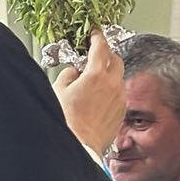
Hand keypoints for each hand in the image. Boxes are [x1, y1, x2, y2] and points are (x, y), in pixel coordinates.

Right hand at [54, 27, 123, 155]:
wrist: (78, 146)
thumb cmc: (66, 121)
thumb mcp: (58, 89)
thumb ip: (69, 74)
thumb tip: (74, 72)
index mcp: (96, 74)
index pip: (101, 46)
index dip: (97, 37)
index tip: (95, 34)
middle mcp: (112, 85)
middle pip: (115, 60)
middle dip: (106, 55)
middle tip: (95, 56)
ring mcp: (119, 99)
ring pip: (118, 78)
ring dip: (109, 75)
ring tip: (94, 81)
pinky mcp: (120, 113)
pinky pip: (118, 95)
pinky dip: (111, 92)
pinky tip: (98, 99)